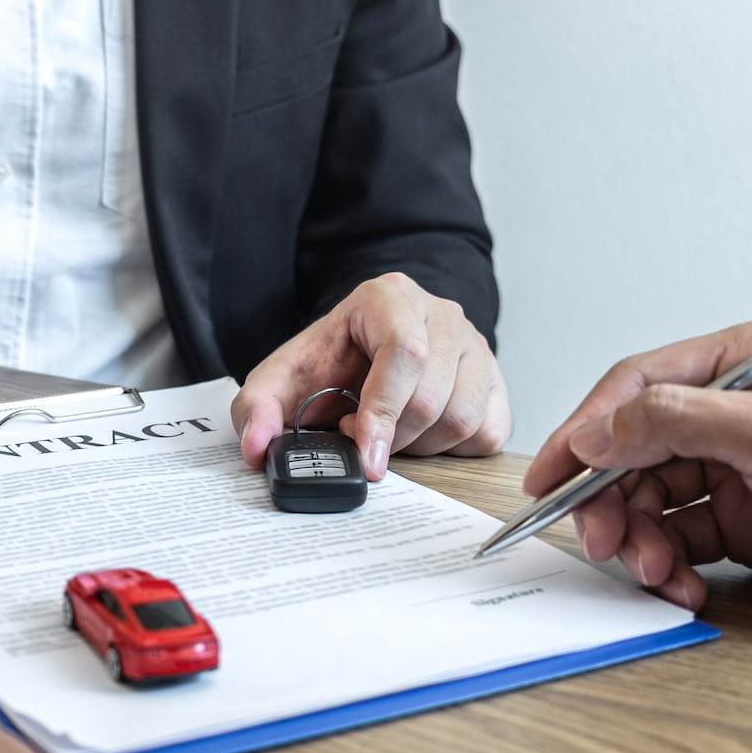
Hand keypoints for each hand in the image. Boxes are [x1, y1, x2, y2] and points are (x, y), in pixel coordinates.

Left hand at [231, 273, 510, 479]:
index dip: (384, 411)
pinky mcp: (495, 381)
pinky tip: (420, 438)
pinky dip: (453, 450)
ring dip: (421, 447)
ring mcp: (476, 346)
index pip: (404, 353)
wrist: (360, 354)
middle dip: (393, 437)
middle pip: (432, 395)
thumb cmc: (325, 364)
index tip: (366, 454)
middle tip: (360, 439)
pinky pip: (489, 432)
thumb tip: (257, 449)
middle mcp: (441, 314)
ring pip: (464, 417)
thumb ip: (256, 410)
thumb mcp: (278, 380)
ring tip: (388, 434)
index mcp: (389, 298)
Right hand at [524, 316, 751, 625]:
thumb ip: (679, 421)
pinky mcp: (741, 519)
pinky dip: (667, 566)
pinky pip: (676, 538)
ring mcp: (736, 466)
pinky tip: (683, 586)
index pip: (639, 384)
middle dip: (610, 497)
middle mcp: (735, 410)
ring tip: (655, 571)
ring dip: (639, 538)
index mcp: (747, 361)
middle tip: (601, 538)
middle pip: (632, 447)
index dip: (586, 429)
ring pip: (648, 497)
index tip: (550, 475)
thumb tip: (598, 430)